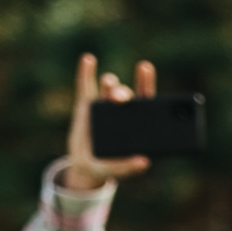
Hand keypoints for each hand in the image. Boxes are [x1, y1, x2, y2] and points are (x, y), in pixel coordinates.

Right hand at [60, 54, 154, 192]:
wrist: (84, 167)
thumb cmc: (106, 167)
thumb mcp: (114, 170)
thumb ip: (127, 168)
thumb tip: (144, 162)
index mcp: (136, 123)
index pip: (145, 101)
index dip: (147, 84)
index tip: (146, 70)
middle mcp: (122, 111)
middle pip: (126, 94)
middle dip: (124, 92)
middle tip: (120, 97)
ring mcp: (103, 106)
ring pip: (108, 87)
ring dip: (110, 82)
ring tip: (108, 83)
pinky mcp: (85, 105)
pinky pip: (85, 85)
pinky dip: (86, 72)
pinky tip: (88, 60)